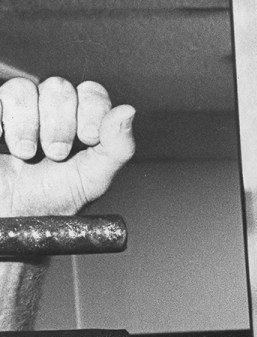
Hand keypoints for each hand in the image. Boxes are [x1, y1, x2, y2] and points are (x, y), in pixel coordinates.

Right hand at [0, 77, 134, 217]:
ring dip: (27, 126)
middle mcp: (49, 111)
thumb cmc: (48, 201)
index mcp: (79, 124)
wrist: (9, 214)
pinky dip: (2, 121)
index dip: (92, 111)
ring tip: (26, 153)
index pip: (92, 93)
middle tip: (55, 154)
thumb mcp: (92, 180)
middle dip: (60, 126)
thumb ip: (116, 148)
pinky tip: (3, 140)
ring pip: (24, 88)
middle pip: (60, 88)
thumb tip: (129, 111)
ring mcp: (17, 108)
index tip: (88, 139)